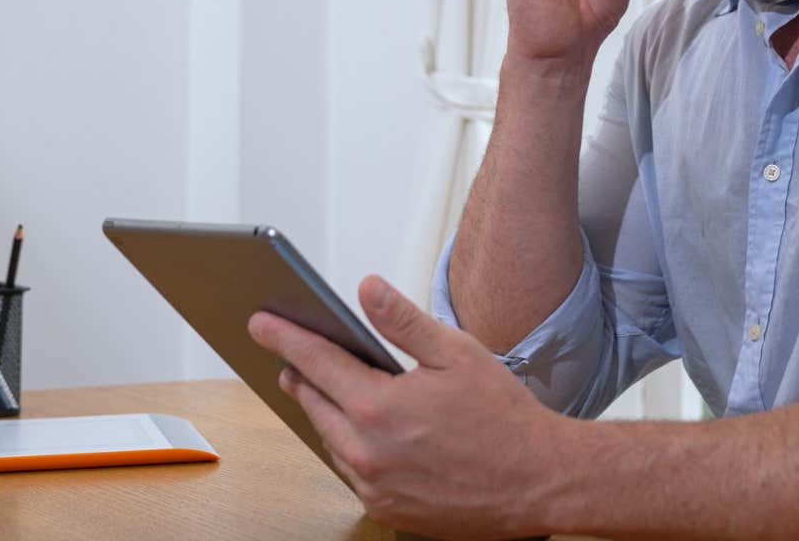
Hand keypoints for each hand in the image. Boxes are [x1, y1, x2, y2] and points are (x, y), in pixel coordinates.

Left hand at [247, 276, 567, 539]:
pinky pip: (350, 469)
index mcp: (378, 407)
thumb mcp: (457, 353)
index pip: (314, 361)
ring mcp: (372, 485)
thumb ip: (403, 322)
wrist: (538, 481)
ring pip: (328, 438)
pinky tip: (368, 429)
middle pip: (313, 401)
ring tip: (332, 386)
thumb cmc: (504, 417)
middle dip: (301, 372)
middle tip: (293, 351)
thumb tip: (366, 289)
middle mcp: (365, 452)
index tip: (259, 321)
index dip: (284, 336)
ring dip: (327, 410)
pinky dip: (351, 444)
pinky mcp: (384, 508)